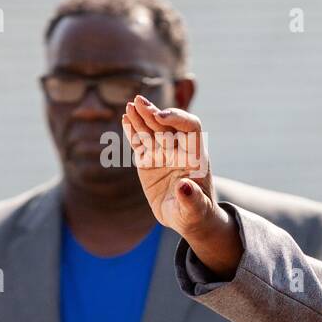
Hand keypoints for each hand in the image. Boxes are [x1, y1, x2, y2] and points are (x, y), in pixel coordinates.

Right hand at [122, 96, 241, 278]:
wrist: (187, 219)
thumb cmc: (196, 214)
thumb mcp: (195, 211)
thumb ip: (192, 199)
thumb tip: (185, 187)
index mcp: (195, 157)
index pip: (191, 127)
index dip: (178, 118)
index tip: (161, 117)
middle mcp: (180, 150)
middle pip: (167, 124)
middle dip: (153, 113)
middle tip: (138, 103)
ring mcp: (163, 154)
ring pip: (151, 130)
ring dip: (141, 117)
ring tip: (130, 106)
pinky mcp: (148, 160)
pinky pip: (140, 142)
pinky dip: (132, 131)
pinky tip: (125, 118)